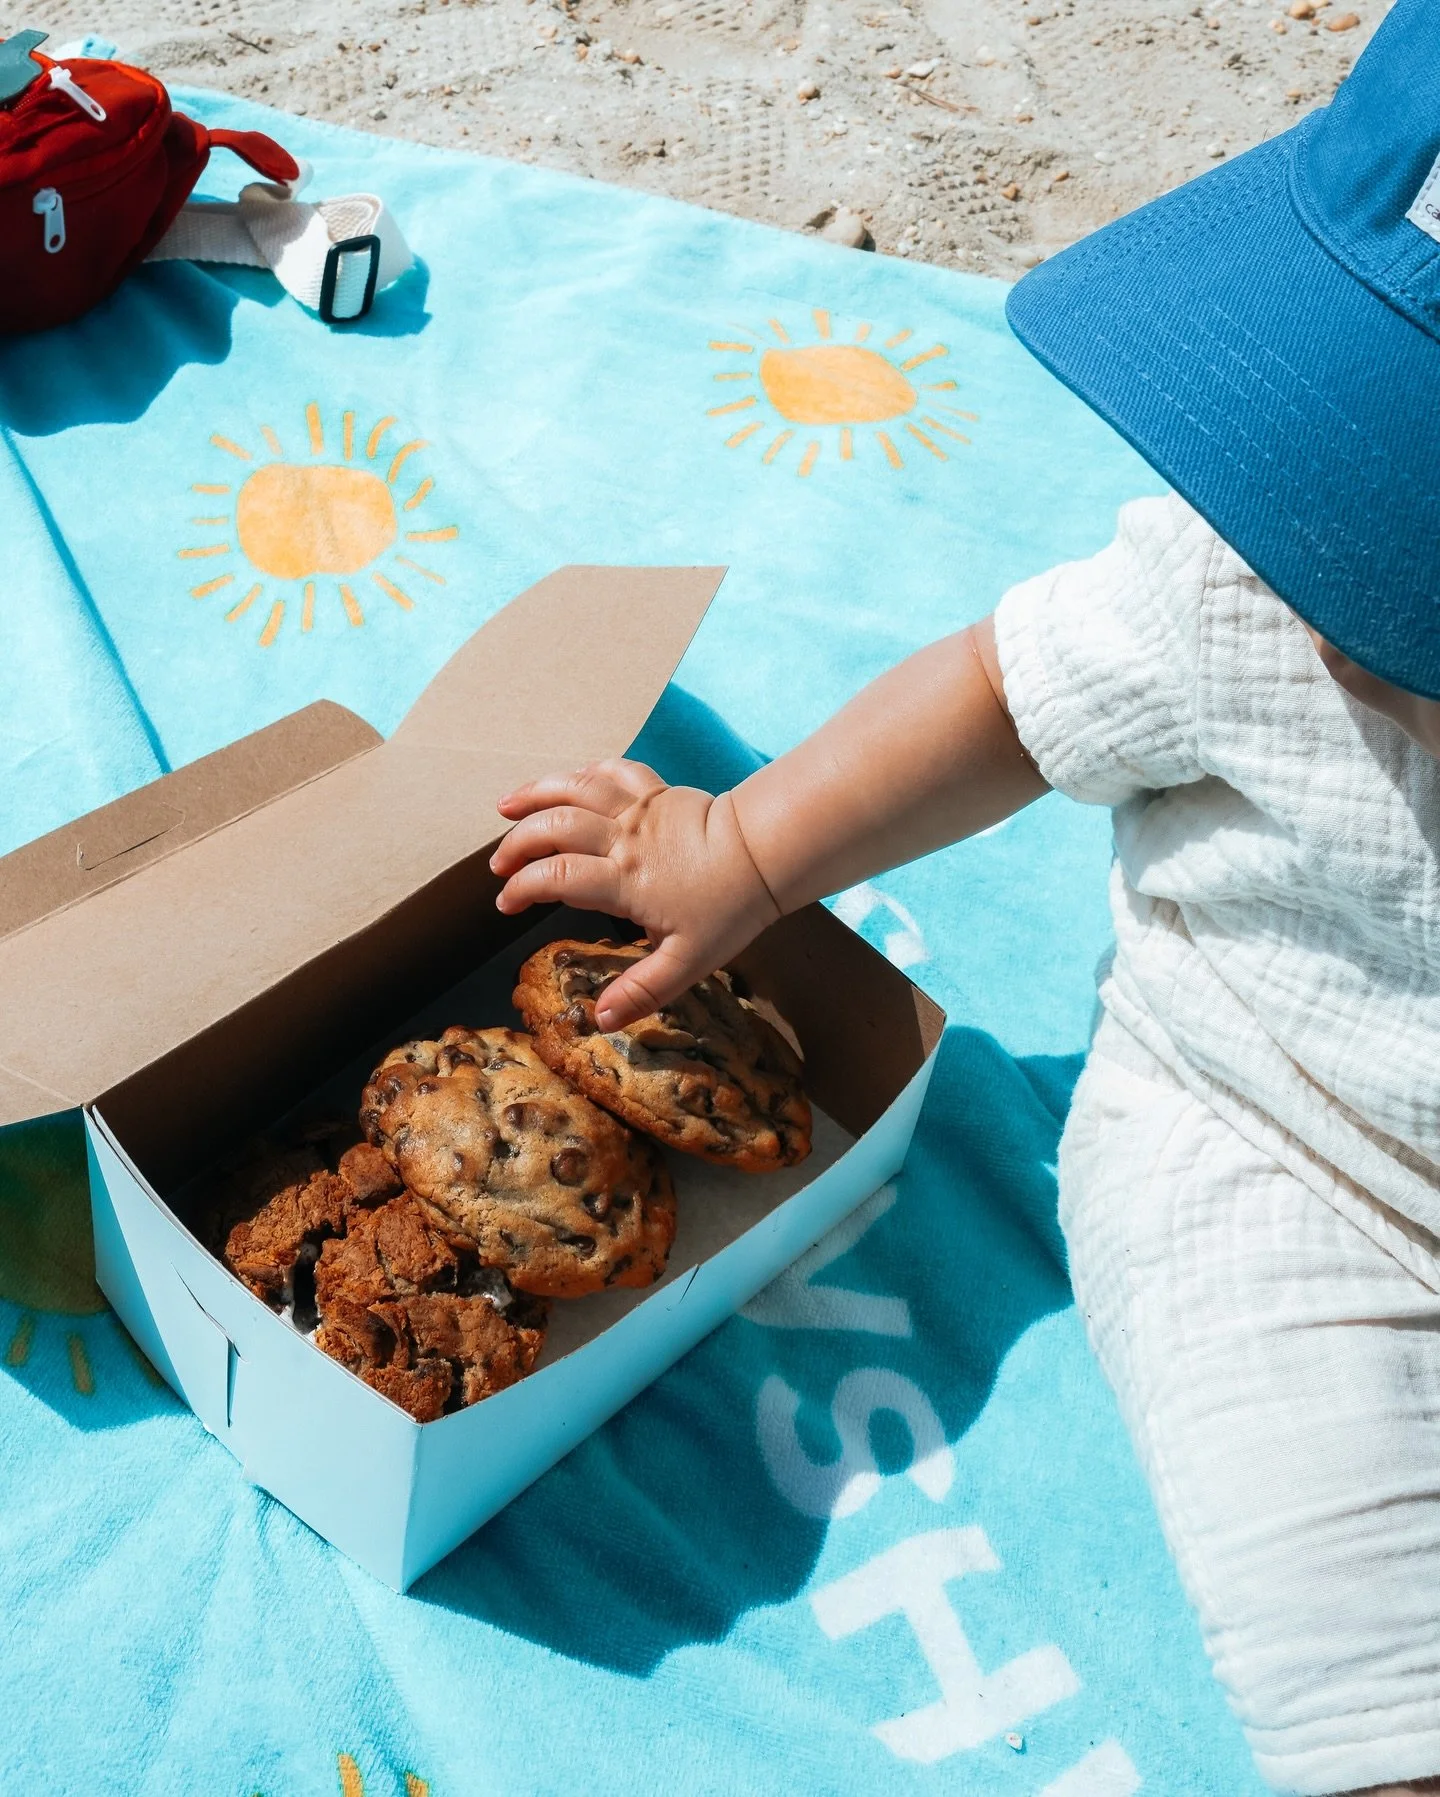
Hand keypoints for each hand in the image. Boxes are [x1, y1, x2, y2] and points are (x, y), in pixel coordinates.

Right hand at [491, 759, 780, 1029]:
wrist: (766, 855)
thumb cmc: (729, 909)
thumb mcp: (688, 962)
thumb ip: (643, 990)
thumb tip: (602, 1019)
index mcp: (625, 880)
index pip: (555, 878)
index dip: (522, 888)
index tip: (507, 903)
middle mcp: (623, 837)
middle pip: (553, 827)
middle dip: (517, 843)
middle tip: (499, 865)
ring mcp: (638, 809)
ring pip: (574, 788)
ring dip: (536, 793)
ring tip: (506, 805)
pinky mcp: (656, 791)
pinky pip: (612, 772)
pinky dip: (584, 773)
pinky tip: (568, 781)